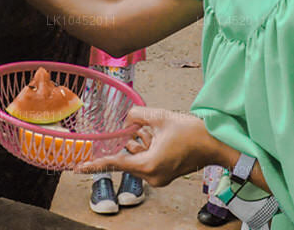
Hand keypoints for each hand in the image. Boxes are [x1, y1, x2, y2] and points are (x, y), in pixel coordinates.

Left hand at [76, 106, 228, 186]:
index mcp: (149, 164)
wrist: (215, 145)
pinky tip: (158, 139)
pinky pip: (147, 162)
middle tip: (143, 133)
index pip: (116, 163)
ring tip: (157, 135)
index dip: (96, 164)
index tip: (78, 168)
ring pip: (137, 160)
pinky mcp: (164, 175)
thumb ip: (138, 116)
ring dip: (141, 146)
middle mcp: (152, 175)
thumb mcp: (161, 117)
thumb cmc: (192, 133)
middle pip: (128, 159)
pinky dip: (148, 150)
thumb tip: (126, 117)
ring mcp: (159, 177)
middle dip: (130, 144)